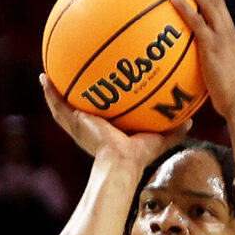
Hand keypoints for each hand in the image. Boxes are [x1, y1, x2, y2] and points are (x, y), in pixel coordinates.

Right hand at [39, 74, 189, 166]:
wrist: (121, 163)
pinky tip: (43, 77)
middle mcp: (91, 126)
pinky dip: (49, 92)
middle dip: (75, 91)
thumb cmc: (139, 156)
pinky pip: (57, 105)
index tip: (100, 86)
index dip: (100, 100)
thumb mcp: (159, 138)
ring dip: (55, 90)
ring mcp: (79, 124)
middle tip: (71, 72)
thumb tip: (191, 120)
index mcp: (108, 129)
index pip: (103, 112)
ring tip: (47, 71)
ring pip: (63, 104)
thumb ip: (174, 128)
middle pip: (79, 105)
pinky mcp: (73, 123)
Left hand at [168, 0, 234, 120]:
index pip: (222, 12)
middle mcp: (230, 34)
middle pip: (216, 0)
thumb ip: (211, 71)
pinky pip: (197, 21)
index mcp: (233, 40)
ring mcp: (223, 38)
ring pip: (209, 3)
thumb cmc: (231, 101)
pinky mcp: (213, 47)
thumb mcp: (222, 80)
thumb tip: (197, 75)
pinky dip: (185, 7)